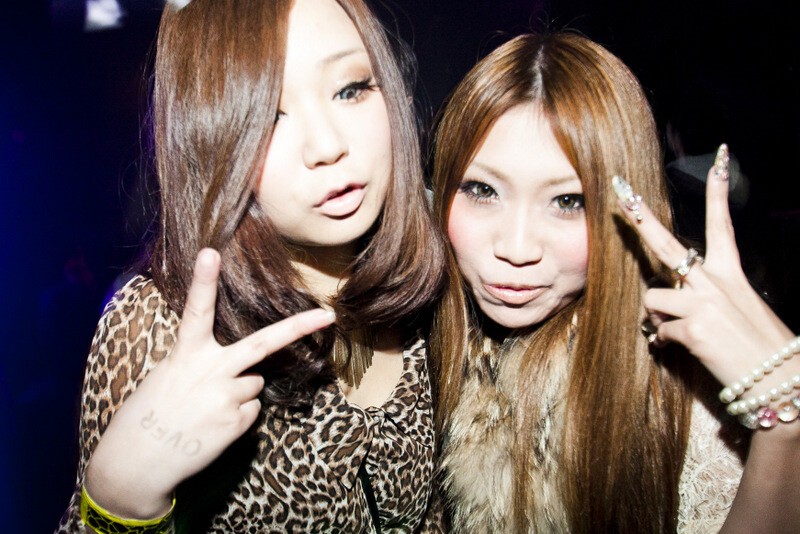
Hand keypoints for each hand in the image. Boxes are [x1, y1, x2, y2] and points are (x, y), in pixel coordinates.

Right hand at [84, 248, 335, 518]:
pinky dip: (237, 416)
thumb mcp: (167, 377)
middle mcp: (210, 372)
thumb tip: (238, 373)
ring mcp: (226, 397)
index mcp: (184, 355)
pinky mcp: (237, 422)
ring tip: (205, 410)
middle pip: (262, 344)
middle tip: (327, 315)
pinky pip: (251, 410)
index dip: (203, 281)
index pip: (195, 311)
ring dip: (238, 393)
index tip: (210, 252)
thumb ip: (201, 365)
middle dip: (297, 328)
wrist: (137, 463)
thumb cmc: (149, 414)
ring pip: (254, 383)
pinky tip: (211, 426)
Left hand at [613, 145, 794, 387]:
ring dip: (658, 319)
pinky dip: (666, 344)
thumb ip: (703, 299)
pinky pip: (658, 333)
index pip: (723, 226)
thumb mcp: (739, 312)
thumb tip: (666, 304)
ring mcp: (702, 304)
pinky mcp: (692, 329)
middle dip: (641, 217)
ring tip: (681, 333)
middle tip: (620, 190)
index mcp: (732, 275)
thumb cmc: (758, 347)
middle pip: (667, 244)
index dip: (718, 193)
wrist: (782, 381)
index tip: (719, 159)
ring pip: (652, 299)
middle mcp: (715, 283)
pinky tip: (686, 350)